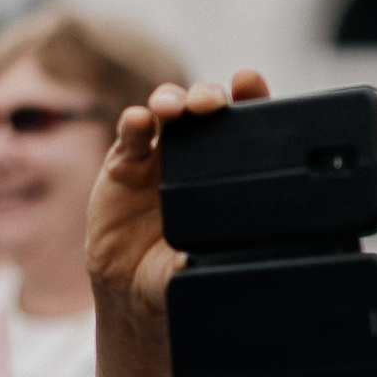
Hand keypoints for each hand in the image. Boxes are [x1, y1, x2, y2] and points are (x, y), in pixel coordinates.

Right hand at [86, 69, 270, 327]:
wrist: (132, 293)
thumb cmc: (177, 276)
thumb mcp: (201, 271)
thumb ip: (212, 260)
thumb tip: (222, 258)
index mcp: (227, 176)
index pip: (245, 130)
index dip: (252, 101)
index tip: (251, 83)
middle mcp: (196, 158)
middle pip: (205, 111)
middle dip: (208, 96)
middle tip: (211, 101)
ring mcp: (159, 156)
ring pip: (169, 113)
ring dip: (172, 100)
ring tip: (173, 107)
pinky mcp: (124, 163)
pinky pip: (131, 134)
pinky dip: (135, 123)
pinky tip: (140, 122)